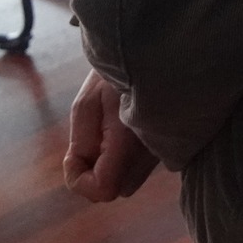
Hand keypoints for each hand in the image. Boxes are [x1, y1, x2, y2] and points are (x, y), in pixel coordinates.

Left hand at [64, 69, 160, 201]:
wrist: (156, 52)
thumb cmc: (116, 73)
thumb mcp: (86, 104)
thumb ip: (81, 145)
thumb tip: (80, 171)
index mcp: (128, 142)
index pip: (102, 190)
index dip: (80, 180)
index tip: (73, 154)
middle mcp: (150, 153)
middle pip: (114, 190)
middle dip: (95, 173)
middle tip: (92, 137)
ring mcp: (163, 151)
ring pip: (127, 182)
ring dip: (111, 167)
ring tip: (109, 130)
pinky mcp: (168, 147)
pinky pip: (139, 169)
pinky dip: (125, 160)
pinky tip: (124, 131)